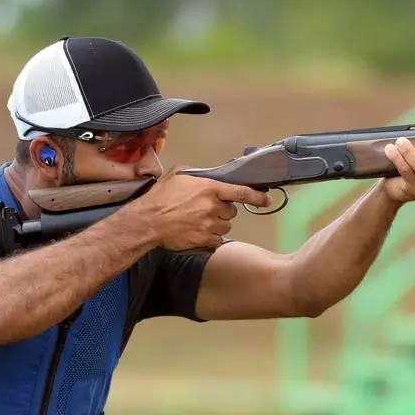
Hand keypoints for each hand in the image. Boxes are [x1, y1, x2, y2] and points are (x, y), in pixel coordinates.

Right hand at [131, 165, 271, 250]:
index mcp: (209, 188)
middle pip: (232, 211)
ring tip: (199, 222)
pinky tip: (198, 233)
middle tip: (206, 210)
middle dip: (223, 211)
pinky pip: (218, 240)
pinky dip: (211, 238)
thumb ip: (196, 175)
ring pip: (226, 226)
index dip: (257, 196)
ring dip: (217, 224)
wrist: (148, 222)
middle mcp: (213, 206)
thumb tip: (205, 175)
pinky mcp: (205, 240)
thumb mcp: (177, 175)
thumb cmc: (160, 198)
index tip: (267, 199)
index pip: (241, 192)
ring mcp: (210, 224)